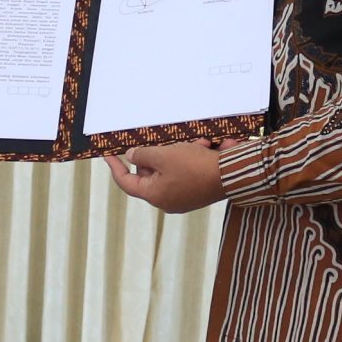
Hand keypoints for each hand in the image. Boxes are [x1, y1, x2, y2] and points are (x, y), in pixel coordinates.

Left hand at [103, 142, 227, 213]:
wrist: (233, 175)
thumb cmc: (195, 167)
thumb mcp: (164, 155)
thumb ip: (144, 154)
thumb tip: (132, 156)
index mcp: (155, 194)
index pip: (127, 182)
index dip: (116, 167)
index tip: (108, 155)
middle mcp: (167, 200)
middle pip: (152, 173)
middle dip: (160, 154)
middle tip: (169, 141)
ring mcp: (184, 197)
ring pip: (173, 169)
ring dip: (182, 153)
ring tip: (198, 143)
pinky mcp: (198, 192)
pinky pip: (189, 172)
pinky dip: (195, 158)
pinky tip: (209, 148)